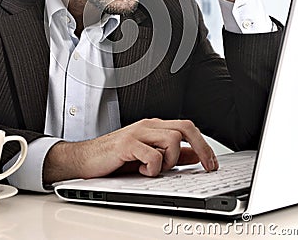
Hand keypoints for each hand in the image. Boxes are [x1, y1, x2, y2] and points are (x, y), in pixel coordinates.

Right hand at [43, 118, 217, 184]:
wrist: (85, 158)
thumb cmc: (115, 157)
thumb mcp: (147, 155)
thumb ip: (170, 155)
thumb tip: (194, 158)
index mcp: (154, 127)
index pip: (186, 127)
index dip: (203, 144)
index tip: (212, 163)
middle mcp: (148, 126)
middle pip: (184, 128)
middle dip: (201, 148)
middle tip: (207, 167)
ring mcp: (137, 133)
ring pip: (172, 140)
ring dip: (171, 160)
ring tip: (156, 169)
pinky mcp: (126, 144)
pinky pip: (152, 154)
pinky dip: (153, 167)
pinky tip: (143, 170)